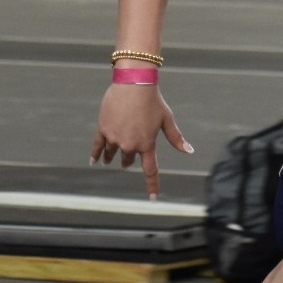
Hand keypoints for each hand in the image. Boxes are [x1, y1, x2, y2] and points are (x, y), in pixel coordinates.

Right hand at [91, 83, 192, 199]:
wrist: (134, 83)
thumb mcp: (167, 119)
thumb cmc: (153, 100)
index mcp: (147, 144)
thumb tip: (188, 150)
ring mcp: (114, 137)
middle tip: (127, 161)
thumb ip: (175, 138)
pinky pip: (97, 146)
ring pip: (113, 153)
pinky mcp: (103, 129)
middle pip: (128, 159)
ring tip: (109, 161)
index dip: (152, 185)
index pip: (150, 170)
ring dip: (112, 157)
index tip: (153, 199)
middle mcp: (130, 144)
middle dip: (128, 161)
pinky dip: (96, 153)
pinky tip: (94, 161)